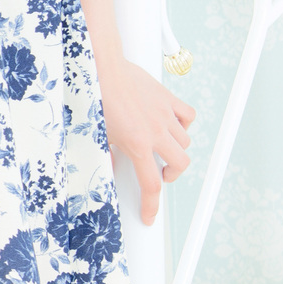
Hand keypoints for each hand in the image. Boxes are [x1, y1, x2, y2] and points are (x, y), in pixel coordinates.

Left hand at [95, 54, 195, 226]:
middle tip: (159, 174)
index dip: (151, 206)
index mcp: (137, 144)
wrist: (102, 67)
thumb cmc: (95, 98)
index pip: (151, 185)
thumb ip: (107, 156)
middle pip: (180, 165)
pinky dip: (184, 124)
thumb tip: (112, 171)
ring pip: (185, 142)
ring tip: (161, 149)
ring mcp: (165, 115)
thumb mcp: (96, 134)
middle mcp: (156, 132)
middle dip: (171, 175)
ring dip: (176, 150)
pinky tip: (171, 125)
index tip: (149, 216)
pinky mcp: (168, 99)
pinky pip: (187, 116)